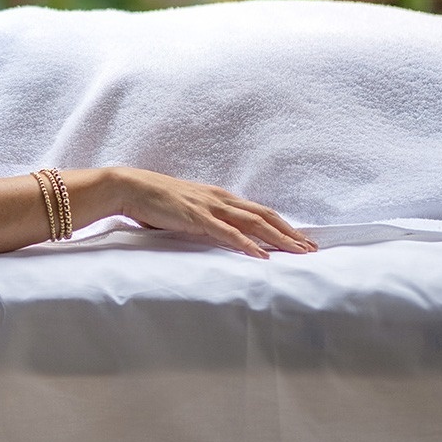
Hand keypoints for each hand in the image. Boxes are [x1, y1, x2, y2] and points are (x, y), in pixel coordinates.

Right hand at [111, 168, 315, 257]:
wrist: (130, 186)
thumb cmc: (154, 200)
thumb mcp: (187, 209)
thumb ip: (205, 220)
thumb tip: (218, 235)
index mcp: (219, 197)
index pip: (259, 211)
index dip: (282, 225)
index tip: (300, 239)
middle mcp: (220, 199)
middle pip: (264, 215)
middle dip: (290, 232)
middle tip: (311, 249)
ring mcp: (210, 207)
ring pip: (254, 223)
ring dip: (279, 238)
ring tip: (298, 252)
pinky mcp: (197, 217)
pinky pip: (228, 232)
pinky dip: (248, 244)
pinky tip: (262, 255)